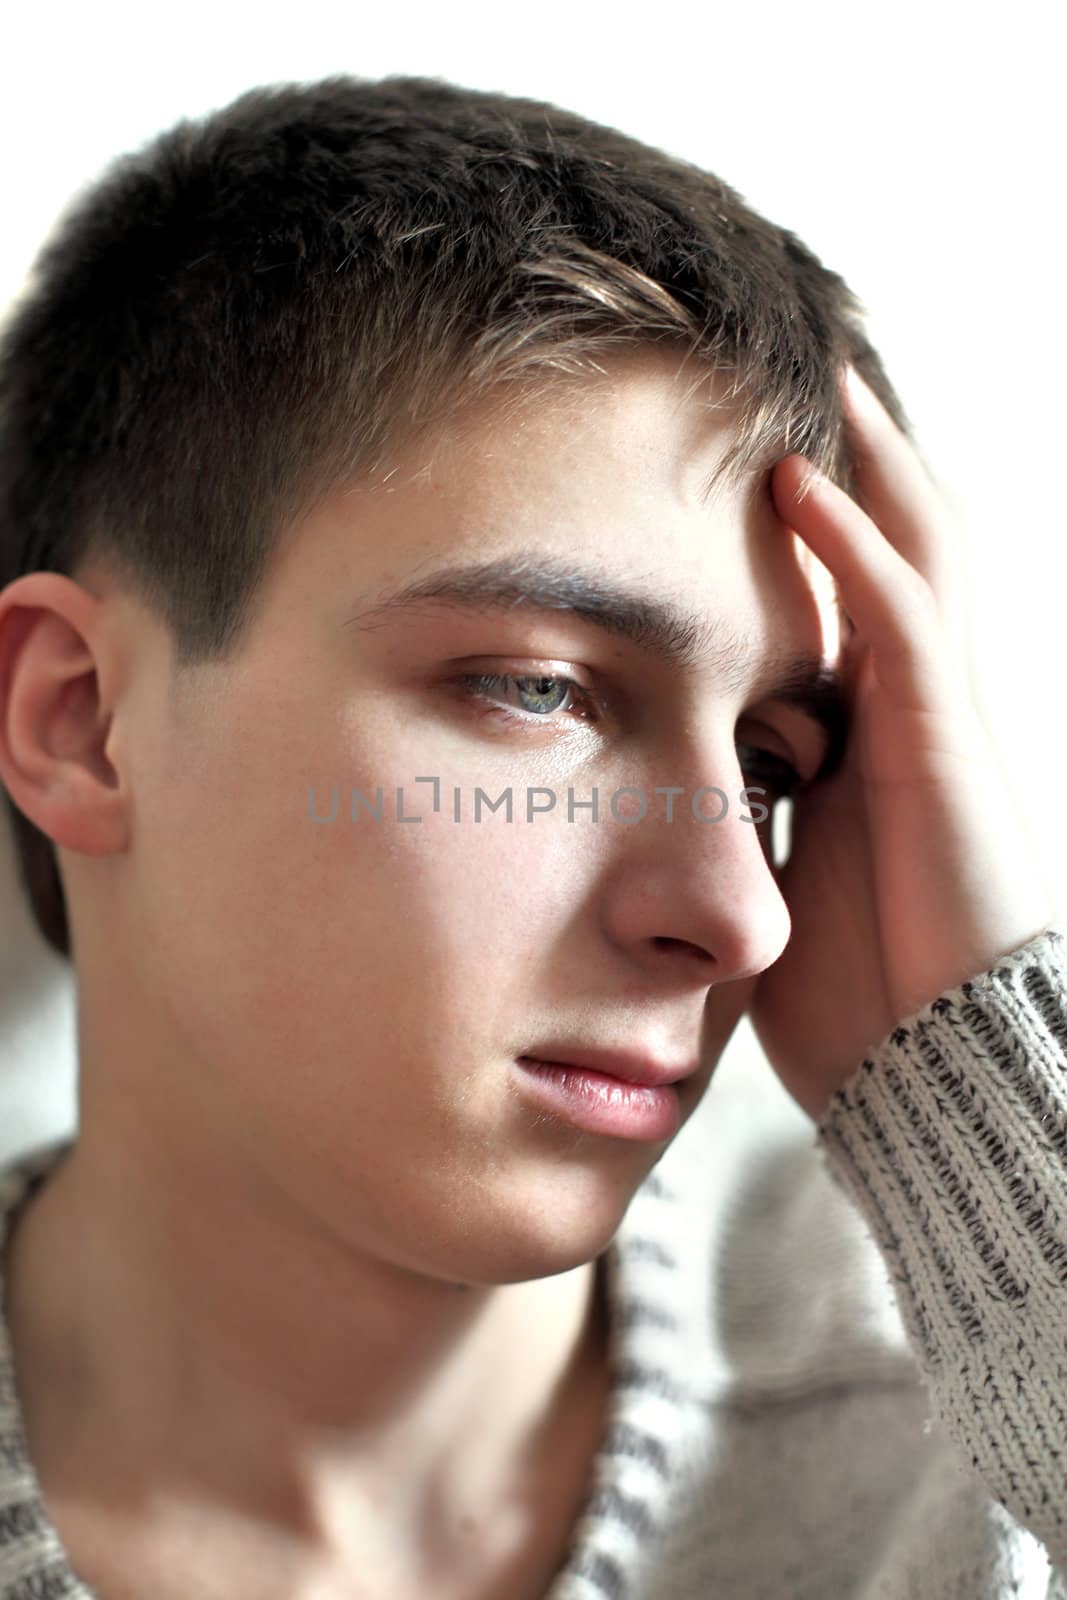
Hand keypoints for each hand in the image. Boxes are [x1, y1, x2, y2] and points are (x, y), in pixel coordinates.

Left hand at [748, 366, 1056, 1121]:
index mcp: (868, 747)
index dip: (809, 536)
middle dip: (856, 465)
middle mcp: (908, 714)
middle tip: (793, 384)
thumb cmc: (858, 1005)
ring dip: (866, 464)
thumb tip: (676, 806)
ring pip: (915, 554)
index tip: (741, 473)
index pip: (842, 608)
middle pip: (894, 552)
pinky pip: (902, 619)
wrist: (935, 1079)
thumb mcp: (779, 892)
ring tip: (816, 380)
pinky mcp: (943, 747)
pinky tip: (799, 485)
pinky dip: (853, 547)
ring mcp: (934, 722)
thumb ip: (744, 832)